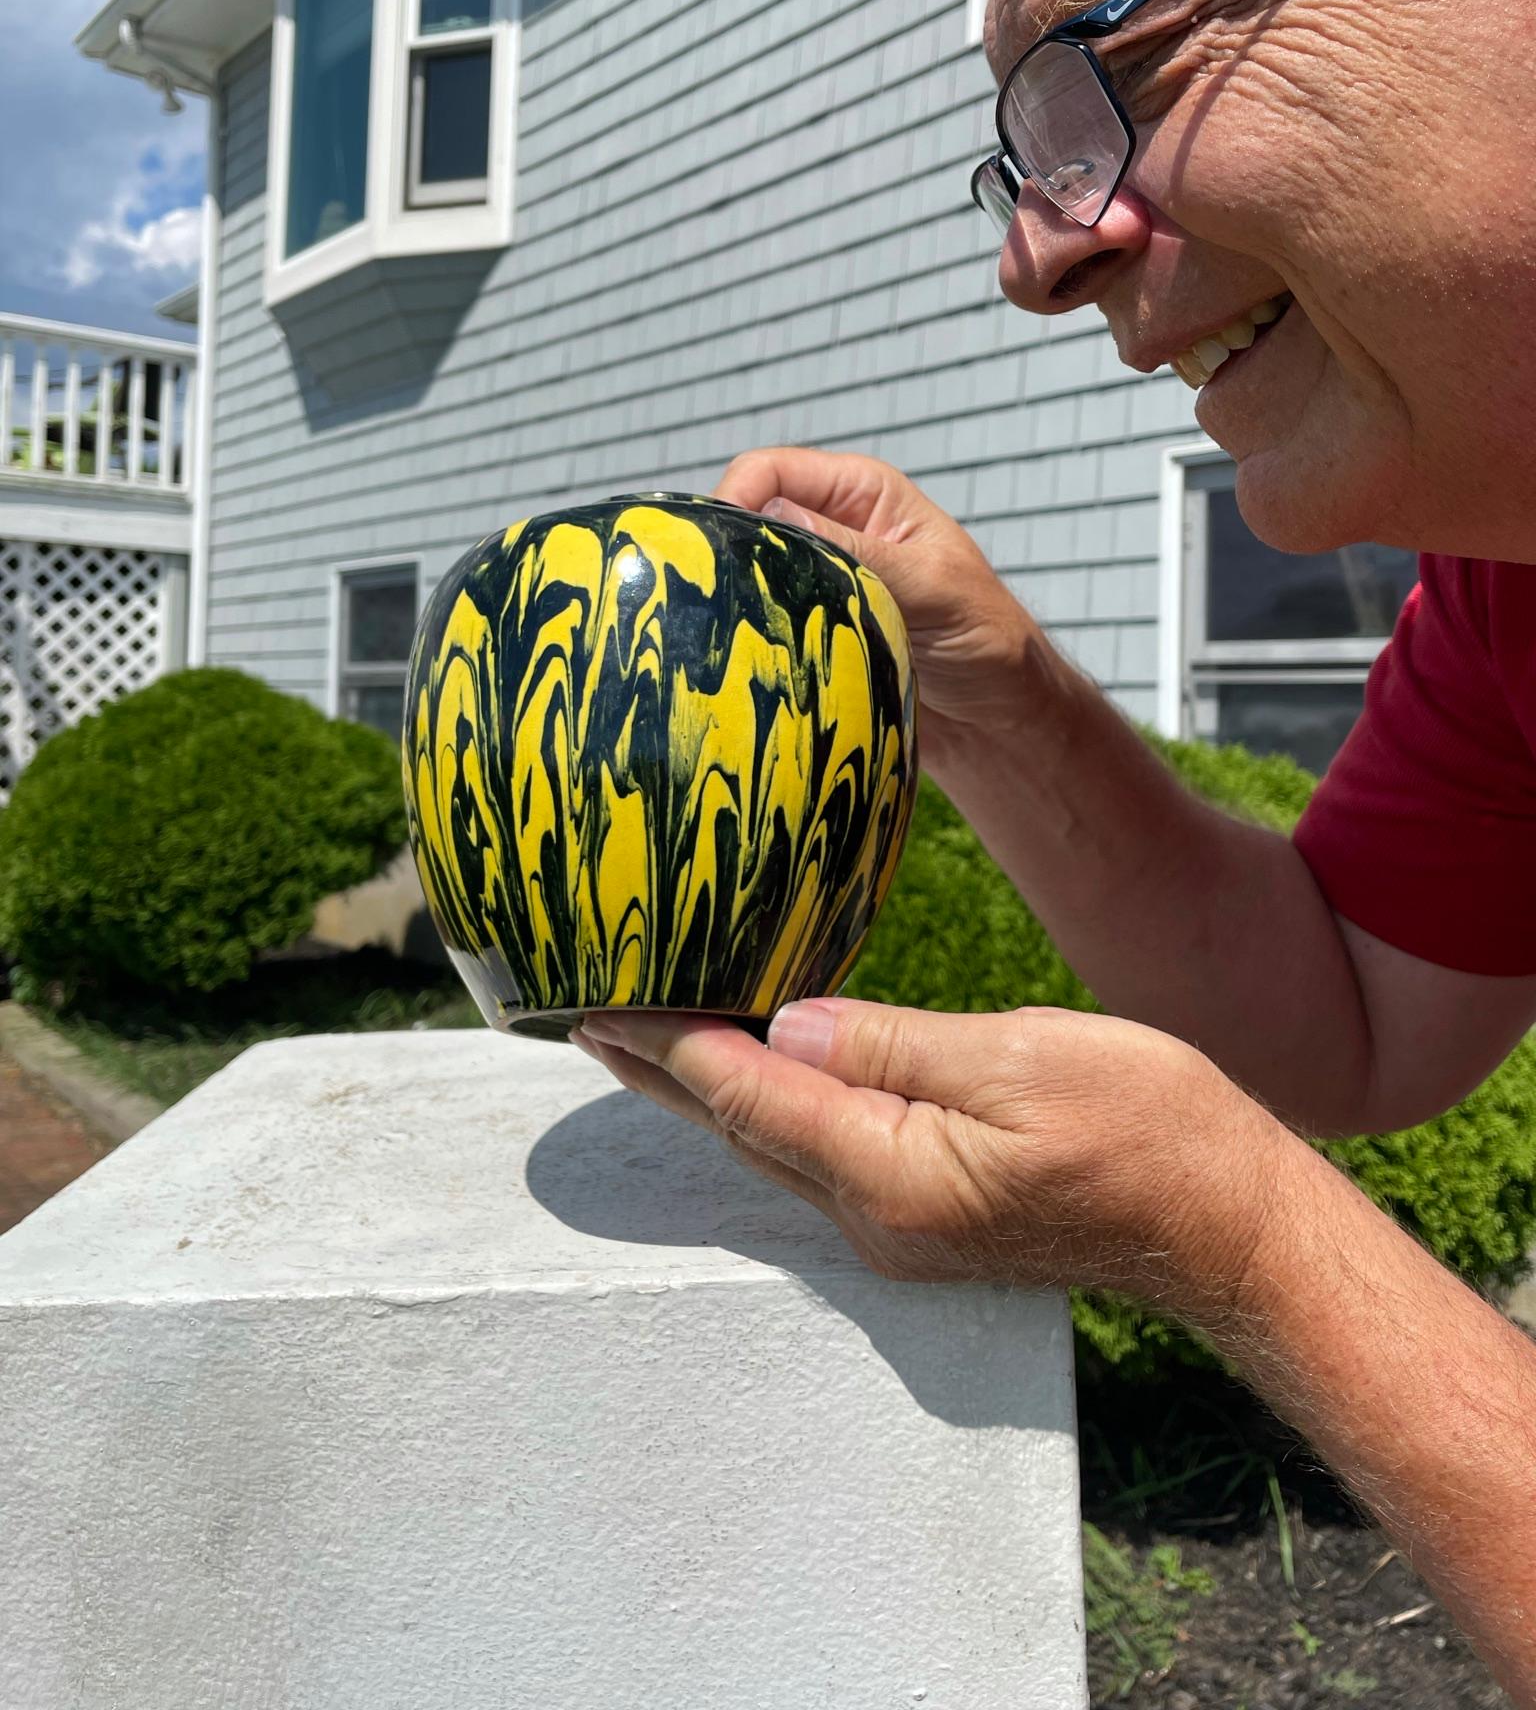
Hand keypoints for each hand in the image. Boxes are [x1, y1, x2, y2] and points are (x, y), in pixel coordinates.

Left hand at [573, 996, 1283, 1308]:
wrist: (1226, 1223)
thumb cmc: (1145, 1128)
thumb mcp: (1015, 1059)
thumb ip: (891, 1043)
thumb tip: (787, 1022)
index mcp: (888, 1172)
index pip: (746, 1094)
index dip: (669, 1043)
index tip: (597, 1003)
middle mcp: (877, 1215)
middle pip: (743, 1129)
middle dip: (665, 1072)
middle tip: (588, 1020)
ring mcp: (901, 1227)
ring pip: (777, 1145)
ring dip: (710, 1093)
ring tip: (649, 1043)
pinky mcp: (929, 1216)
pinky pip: (822, 1155)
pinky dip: (772, 1110)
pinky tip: (758, 1079)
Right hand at [714, 447, 1041, 776]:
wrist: (1000, 720)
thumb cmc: (989, 641)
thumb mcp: (931, 587)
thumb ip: (858, 553)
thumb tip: (772, 516)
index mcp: (862, 494)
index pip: (770, 472)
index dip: (734, 498)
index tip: (715, 549)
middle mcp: (832, 530)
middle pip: (746, 519)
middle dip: (725, 550)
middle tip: (711, 596)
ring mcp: (816, 583)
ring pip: (746, 574)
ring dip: (734, 599)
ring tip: (721, 631)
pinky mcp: (810, 632)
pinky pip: (759, 623)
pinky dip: (746, 637)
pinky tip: (741, 659)